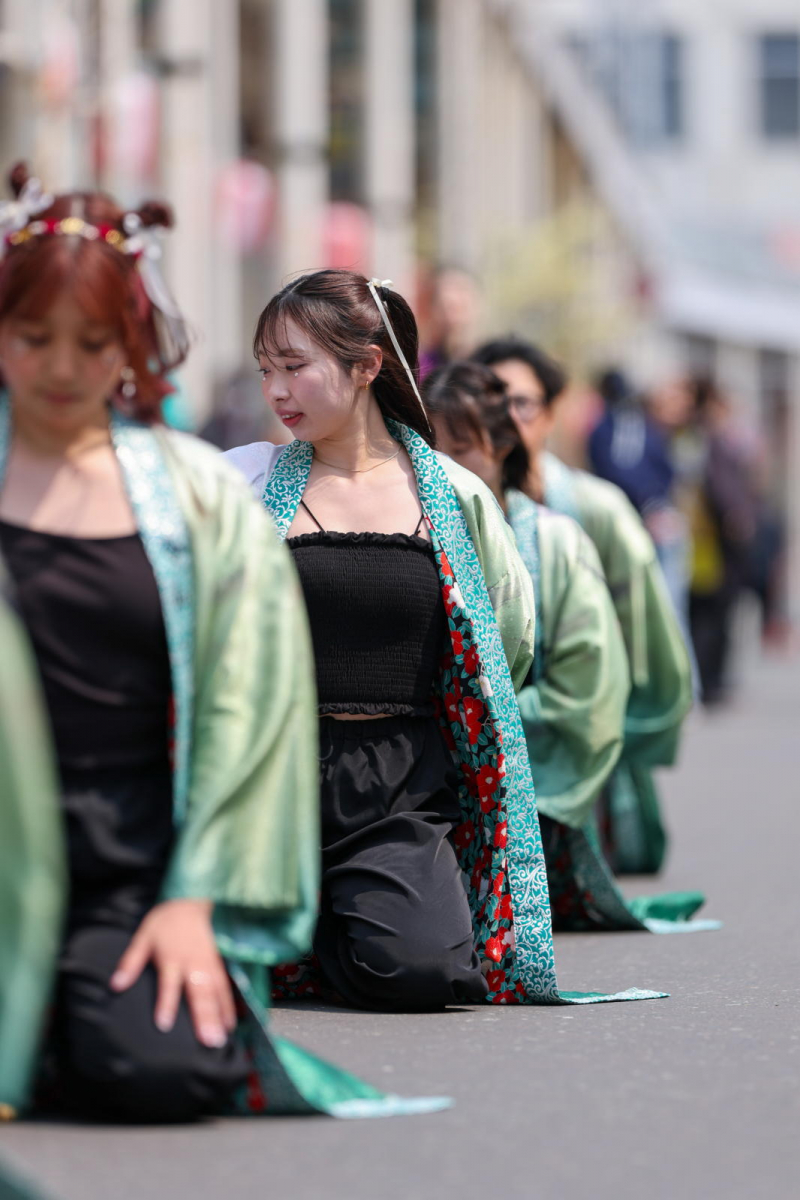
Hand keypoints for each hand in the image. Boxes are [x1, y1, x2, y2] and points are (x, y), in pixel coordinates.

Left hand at [110, 899, 235, 1048]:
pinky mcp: (218, 963)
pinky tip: (230, 1023)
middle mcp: (192, 962)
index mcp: (171, 957)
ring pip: (216, 991)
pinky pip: (225, 986)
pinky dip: (228, 1005)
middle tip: (209, 1040)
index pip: (168, 983)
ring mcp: (208, 963)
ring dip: (220, 1014)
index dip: (165, 1003)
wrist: (192, 900)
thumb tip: (116, 985)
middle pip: (199, 991)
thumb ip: (131, 962)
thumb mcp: (143, 936)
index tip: (164, 1025)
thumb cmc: (166, 921)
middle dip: (204, 1016)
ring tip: (221, 1037)